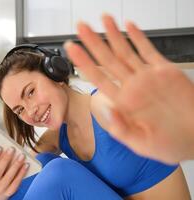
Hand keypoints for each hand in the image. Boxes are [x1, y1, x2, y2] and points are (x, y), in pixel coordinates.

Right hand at [0, 147, 28, 199]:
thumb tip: (4, 145)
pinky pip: (16, 183)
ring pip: (8, 177)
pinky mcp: (9, 192)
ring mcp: (0, 188)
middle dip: (5, 158)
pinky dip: (21, 173)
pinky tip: (26, 165)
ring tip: (22, 155)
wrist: (0, 190)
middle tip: (12, 148)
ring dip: (16, 165)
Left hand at [64, 14, 193, 163]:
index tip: (71, 49)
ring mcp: (148, 77)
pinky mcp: (166, 71)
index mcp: (124, 102)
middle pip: (108, 59)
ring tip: (103, 19)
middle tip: (81, 26)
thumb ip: (122, 129)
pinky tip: (129, 26)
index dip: (84, 62)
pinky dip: (139, 37)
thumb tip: (106, 111)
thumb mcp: (142, 143)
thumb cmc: (170, 143)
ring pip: (126, 51)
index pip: (98, 77)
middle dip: (93, 42)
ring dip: (114, 35)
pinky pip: (149, 50)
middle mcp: (132, 86)